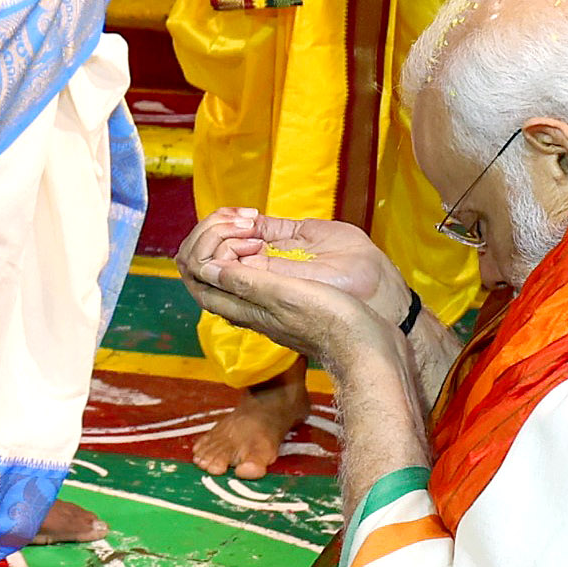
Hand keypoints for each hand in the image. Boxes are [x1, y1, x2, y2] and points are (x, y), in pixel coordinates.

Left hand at [180, 207, 421, 397]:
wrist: (368, 346)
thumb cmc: (332, 320)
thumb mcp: (285, 296)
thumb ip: (246, 282)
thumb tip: (204, 268)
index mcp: (243, 308)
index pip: (199, 277)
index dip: (204, 245)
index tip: (230, 226)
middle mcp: (249, 308)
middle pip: (211, 270)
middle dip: (216, 237)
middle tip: (241, 220)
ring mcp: (267, 305)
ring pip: (232, 267)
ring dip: (234, 239)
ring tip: (253, 221)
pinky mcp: (287, 299)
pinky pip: (254, 268)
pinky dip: (253, 247)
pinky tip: (269, 236)